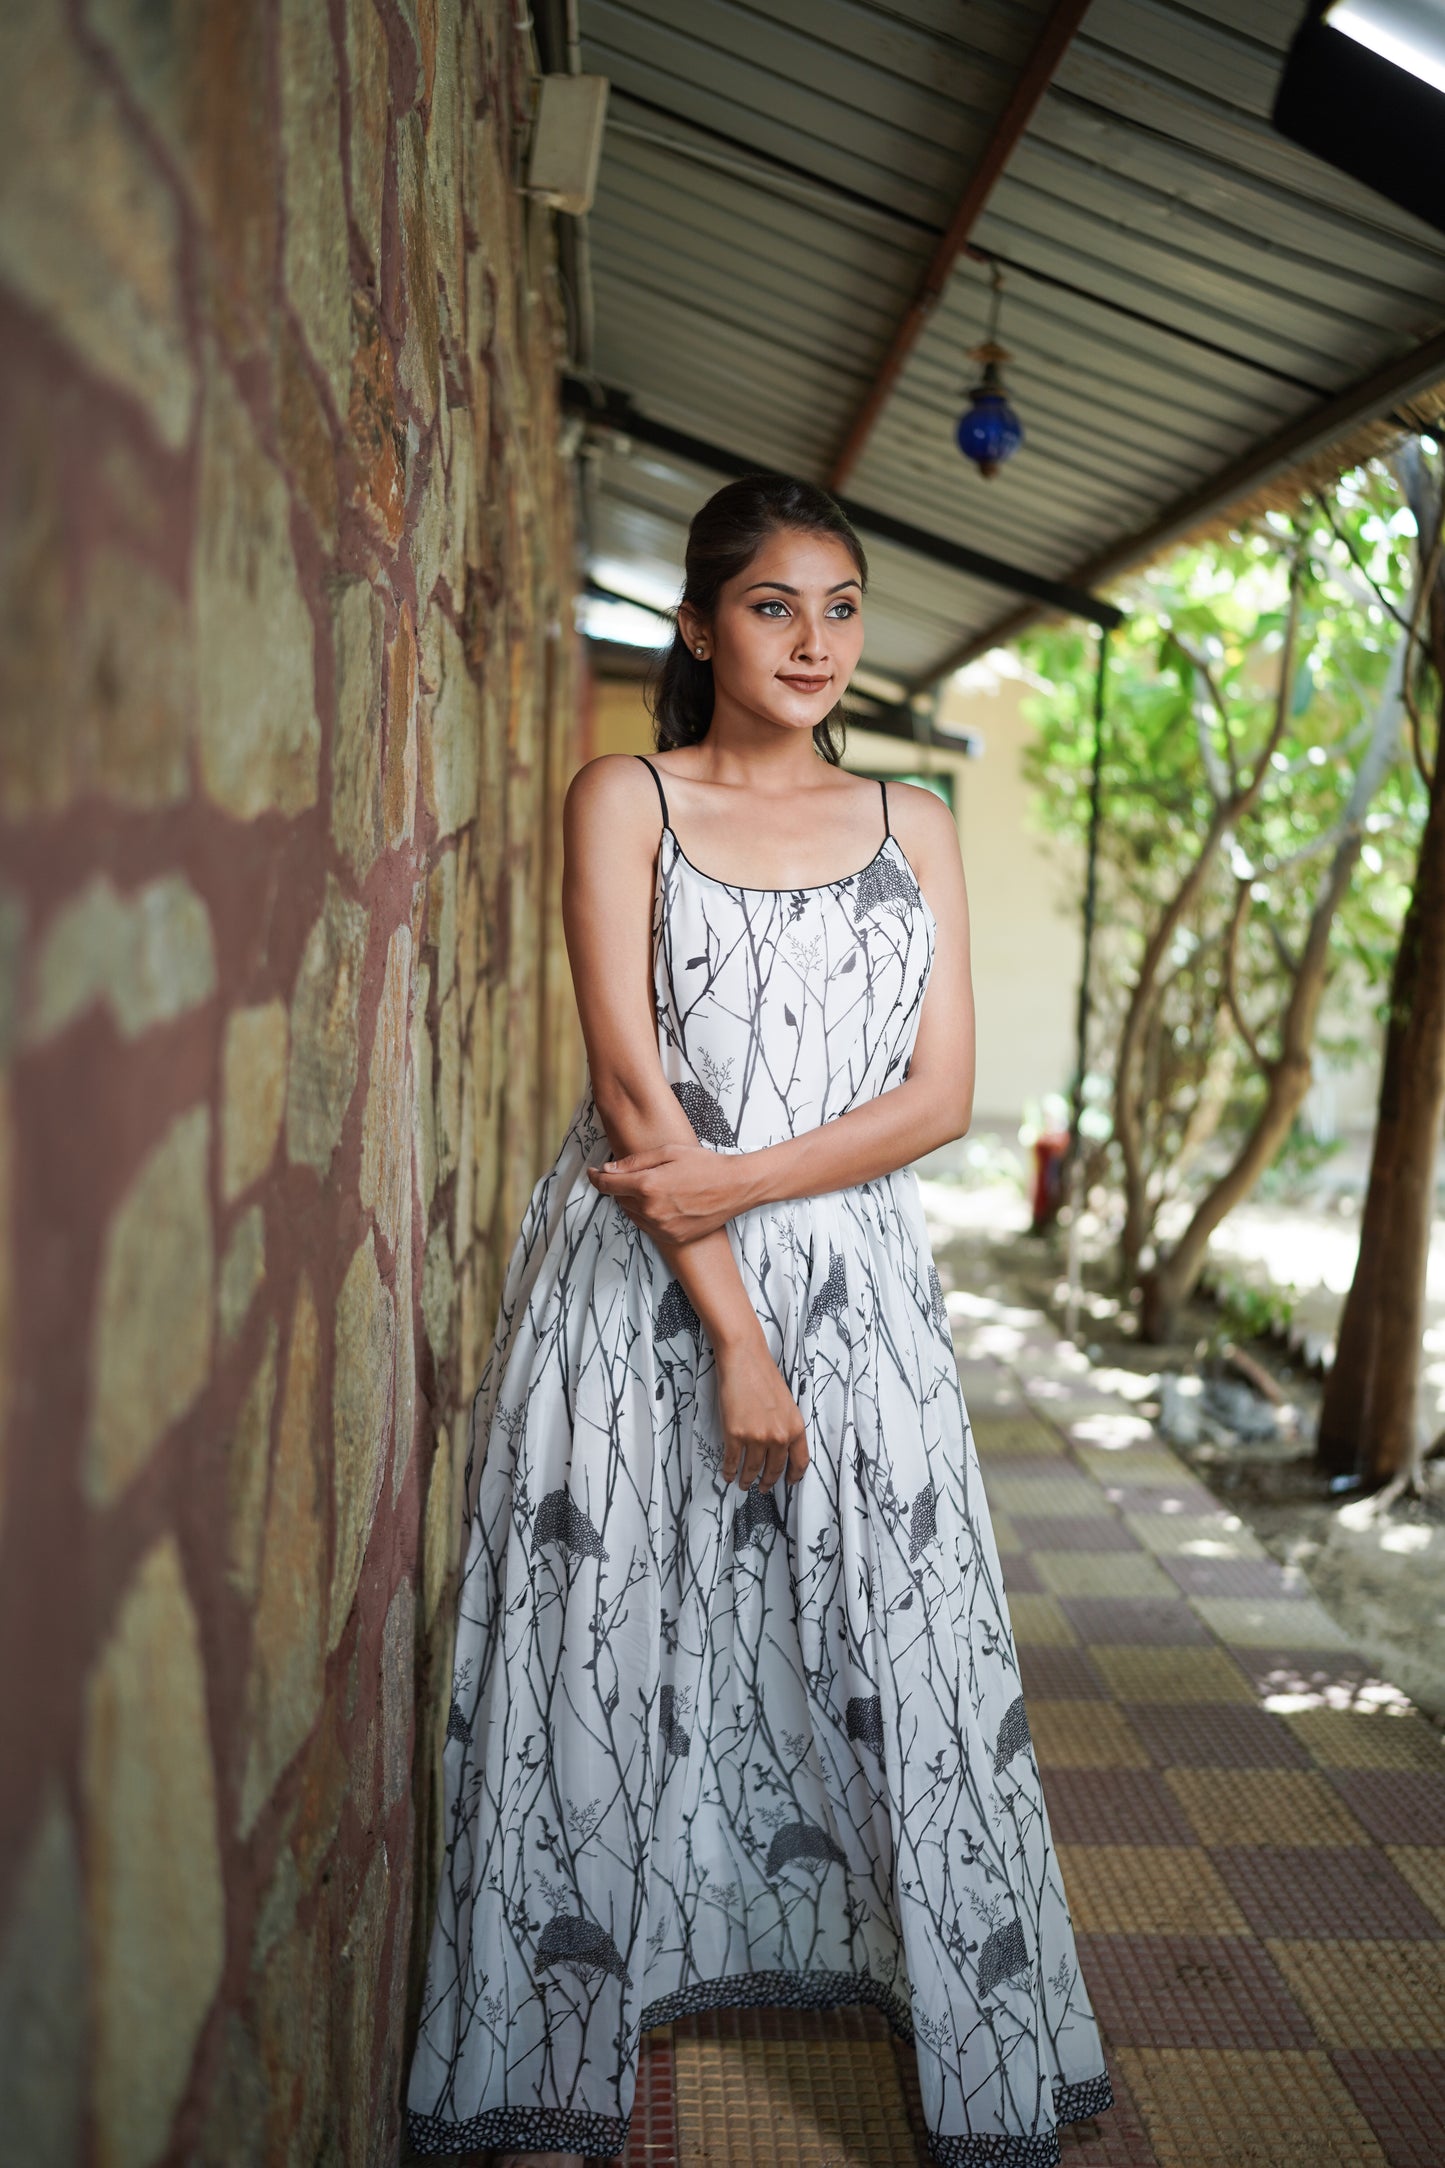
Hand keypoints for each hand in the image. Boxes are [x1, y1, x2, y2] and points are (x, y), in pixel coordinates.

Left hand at [587, 1141, 752, 1243]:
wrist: (735, 1187)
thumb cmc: (704, 1164)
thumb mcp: (668, 1152)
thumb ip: (634, 1162)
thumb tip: (608, 1170)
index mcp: (648, 1185)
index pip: (607, 1185)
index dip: (596, 1178)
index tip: (592, 1172)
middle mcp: (651, 1210)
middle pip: (619, 1199)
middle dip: (620, 1186)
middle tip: (633, 1174)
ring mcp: (662, 1227)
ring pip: (632, 1214)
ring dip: (633, 1201)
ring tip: (652, 1188)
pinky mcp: (672, 1238)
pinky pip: (648, 1227)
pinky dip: (647, 1215)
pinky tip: (662, 1203)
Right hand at [715, 1333, 809, 1491]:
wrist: (744, 1360)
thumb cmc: (764, 1376)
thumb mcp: (787, 1404)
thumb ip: (786, 1427)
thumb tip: (780, 1447)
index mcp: (795, 1427)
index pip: (800, 1461)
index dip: (794, 1476)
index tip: (790, 1483)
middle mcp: (779, 1436)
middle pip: (775, 1469)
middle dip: (768, 1482)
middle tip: (763, 1488)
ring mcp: (757, 1437)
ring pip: (752, 1469)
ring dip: (747, 1480)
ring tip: (744, 1484)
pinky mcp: (735, 1434)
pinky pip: (732, 1461)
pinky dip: (730, 1471)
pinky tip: (728, 1474)